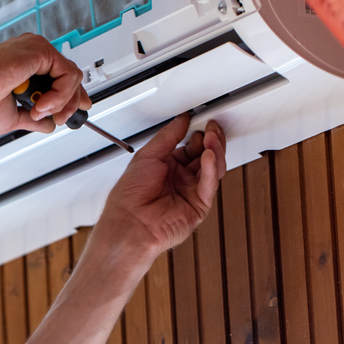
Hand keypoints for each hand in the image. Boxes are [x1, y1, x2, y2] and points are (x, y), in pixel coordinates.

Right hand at [0, 34, 90, 134]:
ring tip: (41, 112)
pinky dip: (60, 94)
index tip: (79, 109)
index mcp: (24, 67)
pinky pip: (67, 74)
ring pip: (71, 77)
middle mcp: (31, 56)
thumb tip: (48, 125)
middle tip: (60, 120)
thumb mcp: (13, 117)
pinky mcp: (41, 51)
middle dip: (71, 103)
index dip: (71, 95)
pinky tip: (42, 104)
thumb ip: (33, 119)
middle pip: (69, 77)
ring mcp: (37, 51)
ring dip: (62, 102)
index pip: (59, 77)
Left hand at [96, 115, 226, 260]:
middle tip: (213, 126)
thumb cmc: (129, 195)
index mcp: (166, 166)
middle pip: (204, 156)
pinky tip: (208, 155)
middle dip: (210, 140)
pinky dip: (211, 168)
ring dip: (213, 150)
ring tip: (211, 137)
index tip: (202, 120)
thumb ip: (167, 137)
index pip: (190, 147)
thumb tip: (180, 121)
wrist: (129, 223)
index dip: (197, 133)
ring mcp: (191, 191)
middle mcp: (180, 178)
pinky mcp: (199, 205)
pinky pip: (209, 184)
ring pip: (212, 168)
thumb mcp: (146, 156)